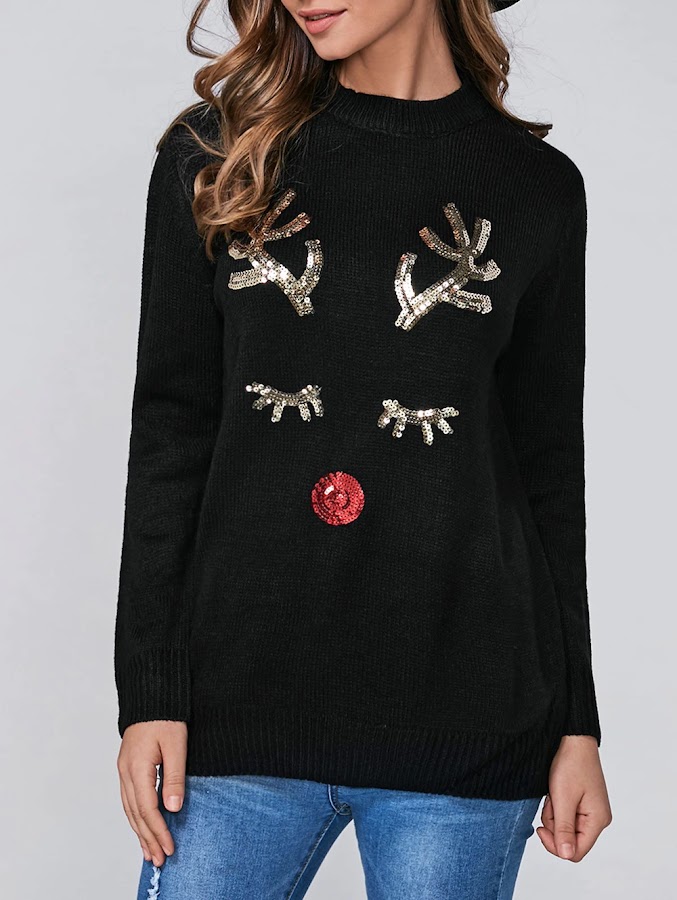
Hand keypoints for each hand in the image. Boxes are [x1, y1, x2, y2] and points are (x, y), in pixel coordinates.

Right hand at [117, 720, 187, 865]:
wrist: (152, 694)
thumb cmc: (166, 716)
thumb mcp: (176, 744)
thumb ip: (174, 777)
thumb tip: (173, 808)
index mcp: (137, 767)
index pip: (148, 808)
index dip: (159, 831)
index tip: (169, 848)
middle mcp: (126, 772)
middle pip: (135, 814)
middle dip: (148, 838)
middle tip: (159, 860)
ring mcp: (124, 770)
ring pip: (129, 809)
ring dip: (140, 832)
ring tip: (149, 852)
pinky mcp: (127, 767)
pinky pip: (129, 799)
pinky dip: (135, 817)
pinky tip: (141, 827)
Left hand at [536, 734, 611, 862]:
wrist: (573, 740)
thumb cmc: (571, 765)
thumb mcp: (563, 799)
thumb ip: (564, 829)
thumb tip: (566, 855)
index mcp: (597, 821)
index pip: (576, 852)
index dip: (556, 845)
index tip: (540, 828)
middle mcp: (597, 819)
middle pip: (569, 840)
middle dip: (554, 824)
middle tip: (550, 802)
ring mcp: (591, 811)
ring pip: (564, 827)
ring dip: (553, 813)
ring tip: (554, 793)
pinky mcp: (583, 804)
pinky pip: (565, 815)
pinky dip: (556, 806)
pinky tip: (555, 791)